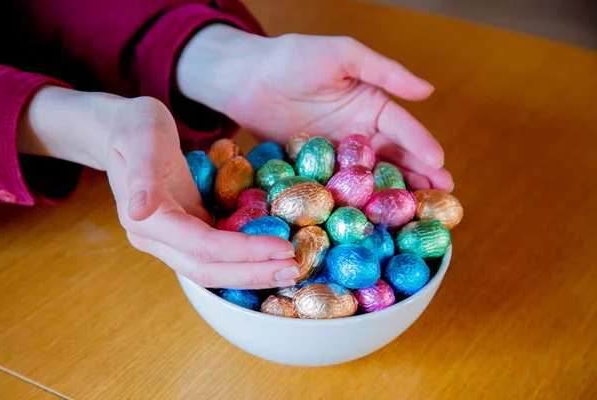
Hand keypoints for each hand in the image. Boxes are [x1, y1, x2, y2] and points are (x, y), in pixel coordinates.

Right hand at [19, 87, 299, 288]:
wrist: (122, 132)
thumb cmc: (134, 129)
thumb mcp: (140, 140)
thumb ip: (141, 177)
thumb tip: (139, 211)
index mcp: (148, 222)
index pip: (202, 247)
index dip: (243, 251)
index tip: (282, 248)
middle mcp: (157, 240)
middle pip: (208, 270)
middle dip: (253, 272)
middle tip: (295, 269)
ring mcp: (171, 241)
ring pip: (213, 270)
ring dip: (252, 272)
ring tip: (290, 268)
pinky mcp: (186, 233)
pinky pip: (217, 256)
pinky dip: (246, 259)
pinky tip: (271, 255)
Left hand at [177, 25, 452, 190]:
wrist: (245, 79)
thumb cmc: (294, 58)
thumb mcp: (343, 54)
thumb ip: (384, 71)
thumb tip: (428, 91)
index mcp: (372, 107)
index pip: (403, 130)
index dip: (422, 147)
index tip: (440, 166)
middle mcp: (360, 135)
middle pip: (394, 160)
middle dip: (418, 179)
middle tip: (440, 201)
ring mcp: (337, 157)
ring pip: (370, 179)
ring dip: (392, 197)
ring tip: (414, 215)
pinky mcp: (314, 171)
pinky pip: (337, 189)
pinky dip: (353, 205)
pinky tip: (366, 219)